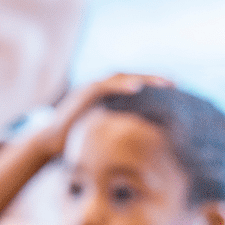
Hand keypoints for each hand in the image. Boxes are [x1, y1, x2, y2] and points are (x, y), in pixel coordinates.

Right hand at [45, 73, 172, 154]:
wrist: (49, 143)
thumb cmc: (76, 141)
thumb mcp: (103, 136)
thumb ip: (118, 133)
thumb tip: (139, 147)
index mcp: (107, 96)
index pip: (133, 85)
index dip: (153, 85)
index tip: (173, 89)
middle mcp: (100, 87)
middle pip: (131, 77)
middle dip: (153, 79)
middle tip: (175, 82)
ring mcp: (91, 88)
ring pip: (121, 78)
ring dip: (143, 78)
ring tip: (162, 82)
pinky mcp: (84, 93)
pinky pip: (106, 86)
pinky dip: (121, 85)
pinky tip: (137, 88)